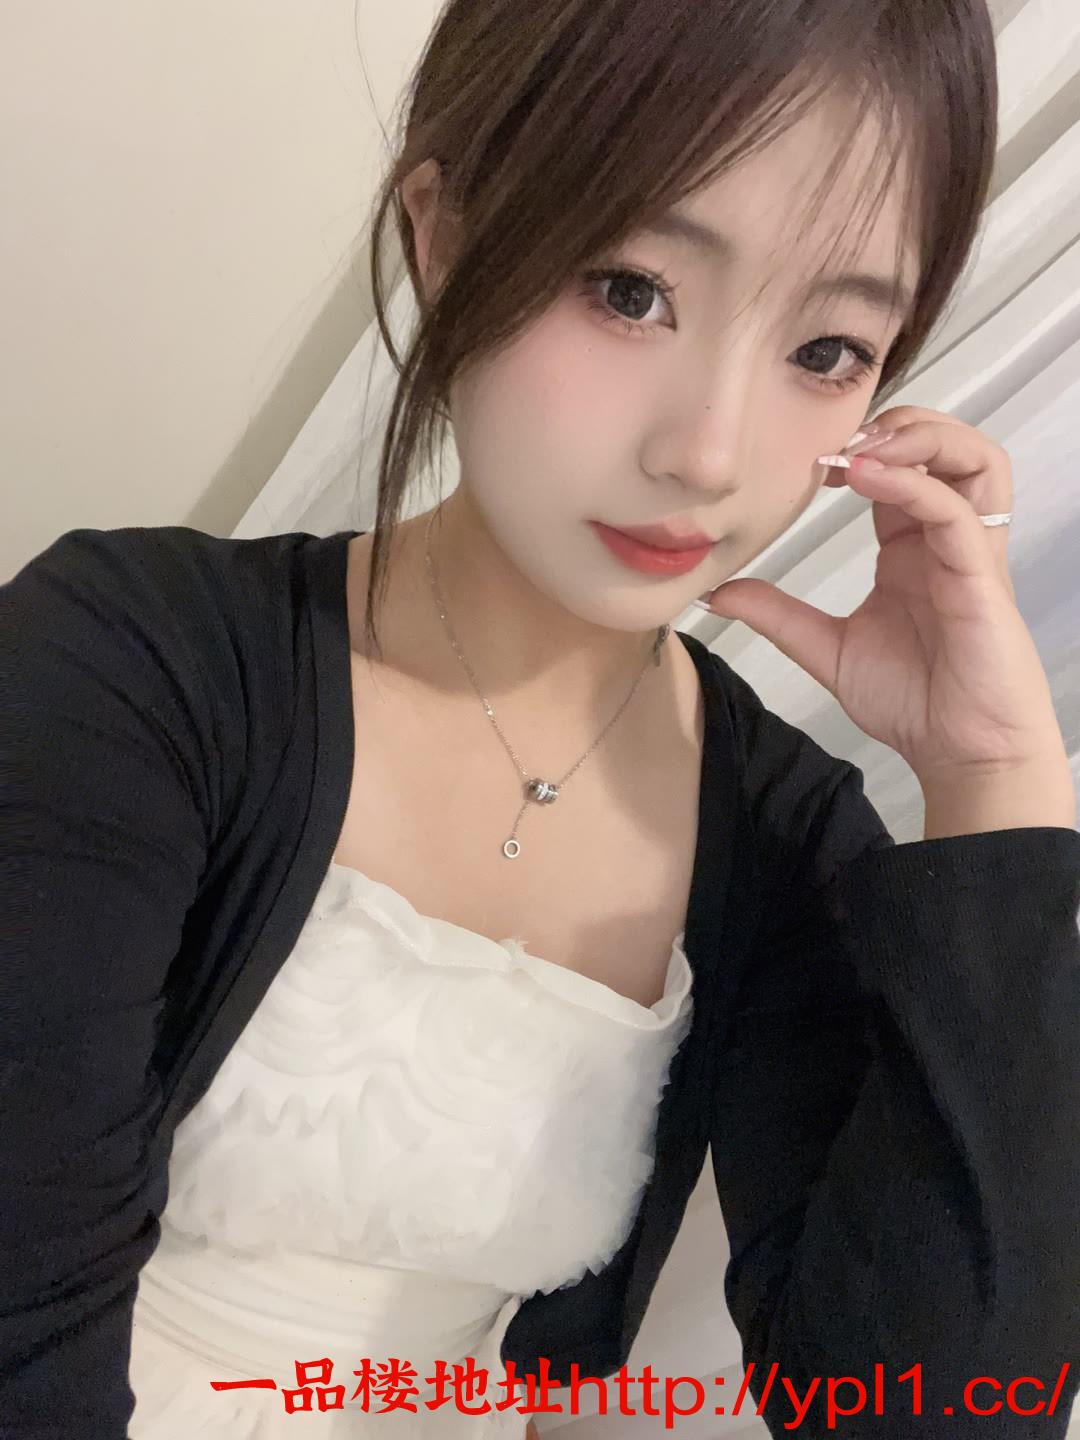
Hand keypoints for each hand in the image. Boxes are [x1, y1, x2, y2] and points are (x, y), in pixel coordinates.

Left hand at [697, 405, 1068, 786]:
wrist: (960, 754)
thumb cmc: (912, 701)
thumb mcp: (826, 648)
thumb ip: (776, 614)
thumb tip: (716, 592)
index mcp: (910, 547)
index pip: (900, 468)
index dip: (859, 449)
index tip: (809, 460)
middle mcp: (944, 539)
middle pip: (947, 445)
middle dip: (898, 425)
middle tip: (841, 440)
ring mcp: (968, 554)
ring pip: (974, 460)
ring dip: (921, 439)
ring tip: (862, 450)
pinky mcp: (982, 577)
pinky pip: (957, 511)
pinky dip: (914, 485)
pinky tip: (866, 481)